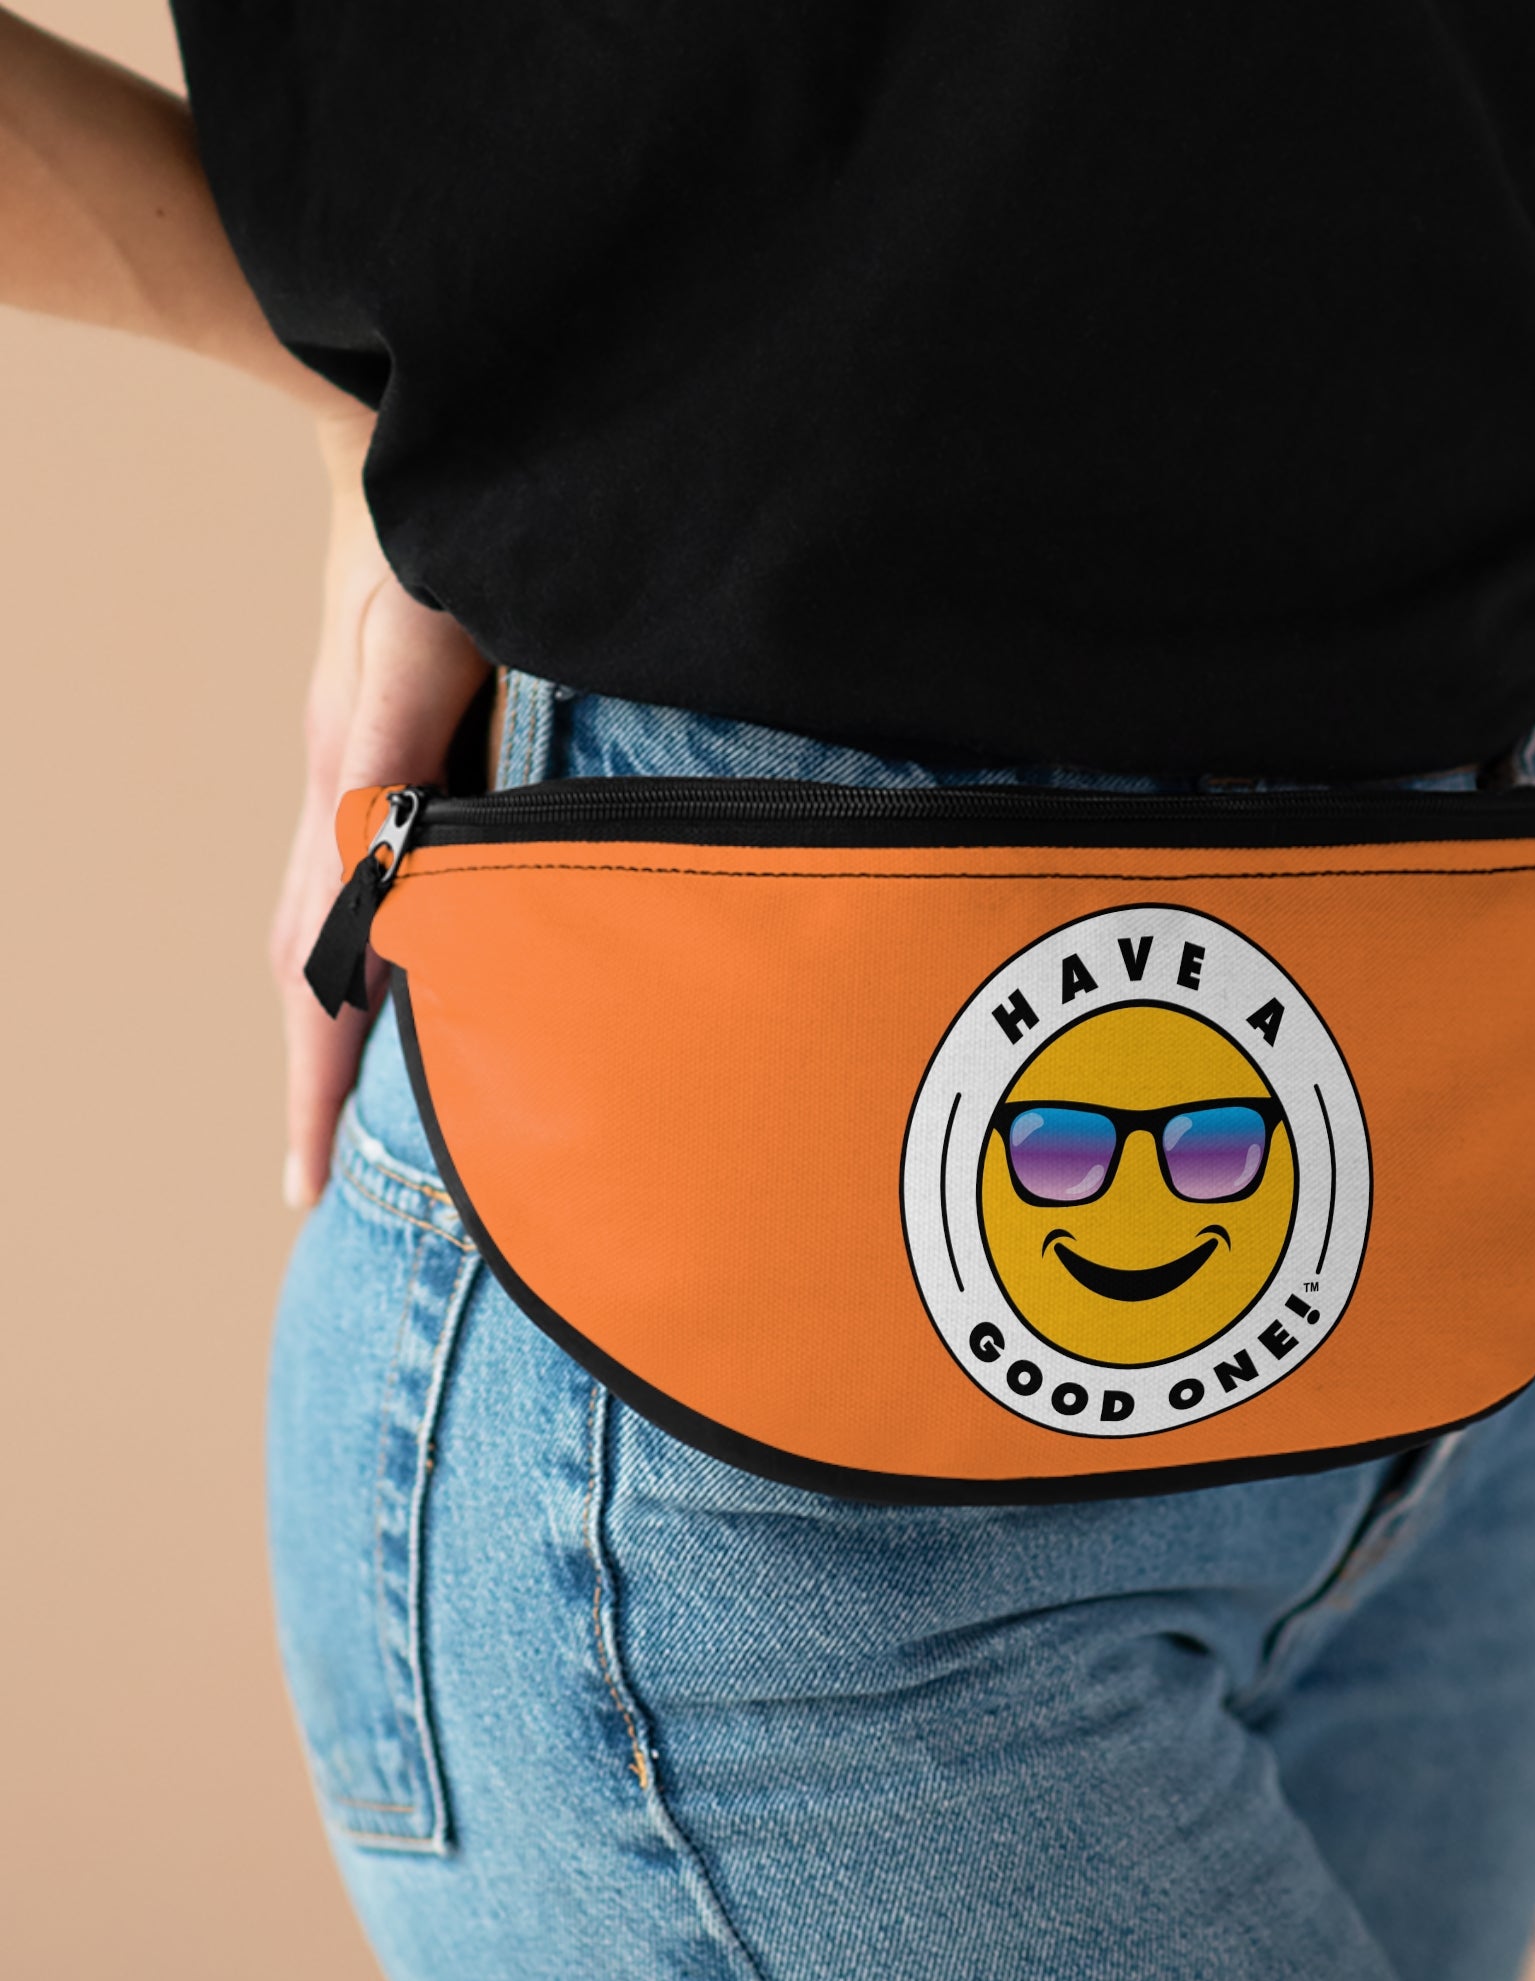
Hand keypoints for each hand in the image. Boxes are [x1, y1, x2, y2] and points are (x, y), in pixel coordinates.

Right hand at [271, 410, 489, 1207]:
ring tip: (351, 1123)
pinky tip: (405, 988)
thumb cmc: (430, 524)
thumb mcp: (421, 617)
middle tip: (319, 1190)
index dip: (316, 1076)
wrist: (416, 439)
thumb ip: (399, 721)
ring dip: (337, 1029)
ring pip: (330, 931)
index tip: (307, 1183)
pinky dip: (370, 957)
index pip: (317, 963)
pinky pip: (370, 882)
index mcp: (350, 786)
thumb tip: (370, 845)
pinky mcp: (397, 756)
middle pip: (308, 968)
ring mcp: (363, 777)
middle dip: (314, 1082)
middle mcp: (346, 796)